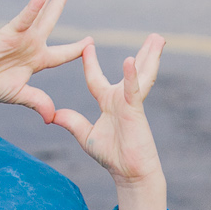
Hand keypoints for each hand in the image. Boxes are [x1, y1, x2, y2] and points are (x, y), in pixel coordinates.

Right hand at [0, 0, 88, 128]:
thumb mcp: (20, 95)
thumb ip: (38, 102)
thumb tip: (51, 117)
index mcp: (35, 61)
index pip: (60, 54)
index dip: (75, 49)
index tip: (89, 42)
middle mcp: (29, 45)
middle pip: (49, 23)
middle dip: (57, 6)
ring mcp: (20, 37)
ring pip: (39, 14)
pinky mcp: (8, 33)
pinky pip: (24, 18)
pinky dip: (34, 7)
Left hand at [50, 36, 168, 209]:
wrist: (129, 173)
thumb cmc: (112, 157)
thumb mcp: (86, 137)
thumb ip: (71, 122)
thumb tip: (52, 115)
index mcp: (108, 103)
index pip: (96, 78)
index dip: (90, 63)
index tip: (87, 46)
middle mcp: (121, 99)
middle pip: (131, 70)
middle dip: (142, 53)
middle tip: (152, 36)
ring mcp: (130, 103)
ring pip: (139, 74)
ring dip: (149, 56)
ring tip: (158, 38)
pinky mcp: (134, 111)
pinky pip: (132, 90)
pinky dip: (131, 76)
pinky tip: (131, 60)